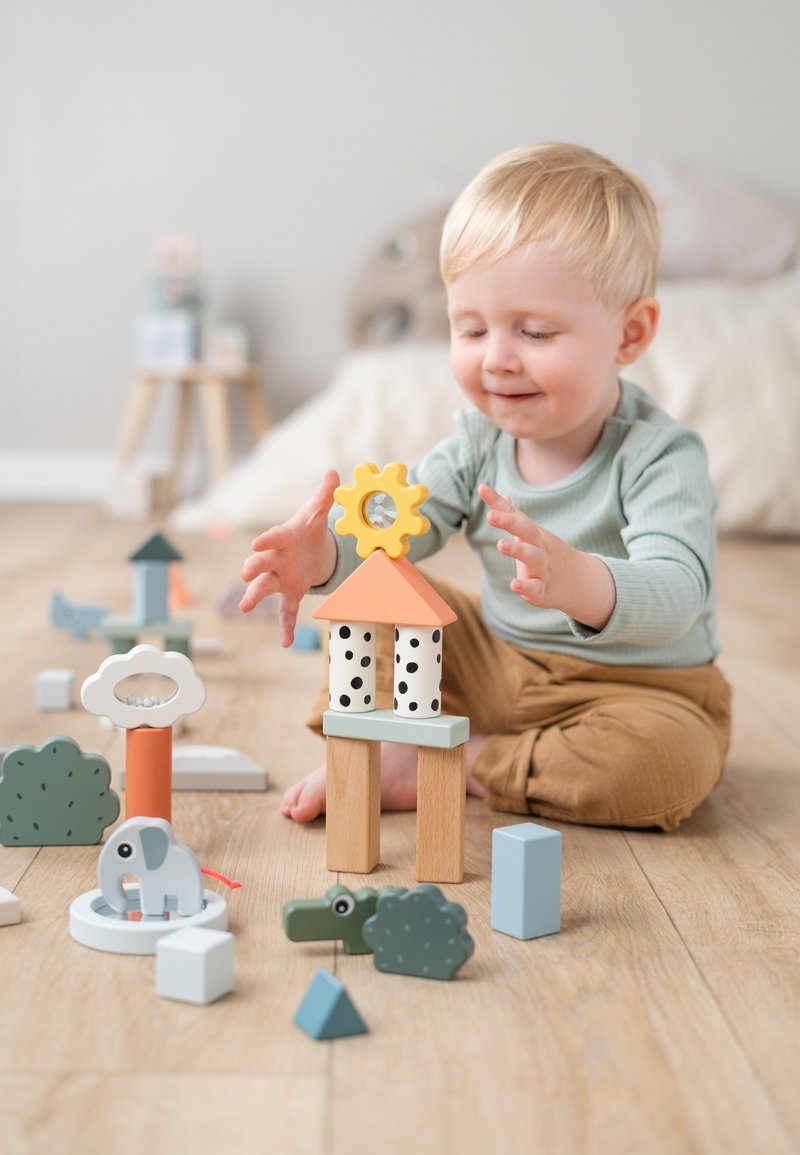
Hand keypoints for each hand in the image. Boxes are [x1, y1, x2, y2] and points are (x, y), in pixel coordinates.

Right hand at [240, 469, 339, 645]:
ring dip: (254, 596)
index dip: (265, 540)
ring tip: (245, 607)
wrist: (311, 550)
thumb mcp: (318, 514)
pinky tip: (286, 642)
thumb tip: (334, 473)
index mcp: (283, 538)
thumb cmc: (308, 530)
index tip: (256, 544)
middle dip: (253, 568)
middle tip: (245, 574)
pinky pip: (285, 612)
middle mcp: (276, 559)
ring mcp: (281, 578)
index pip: (273, 537)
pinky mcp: (290, 593)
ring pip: (264, 587)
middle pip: (261, 564)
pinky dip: (285, 627)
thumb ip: (324, 496)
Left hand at [478, 483, 615, 629]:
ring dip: (517, 550)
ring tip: (500, 545)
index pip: (515, 514)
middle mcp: (539, 547)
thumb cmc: (547, 554)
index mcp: (532, 534)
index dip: (498, 502)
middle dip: (509, 522)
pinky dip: (526, 586)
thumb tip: (502, 495)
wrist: (581, 581)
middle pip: (526, 531)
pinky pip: (535, 588)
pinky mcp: (543, 591)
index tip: (481, 488)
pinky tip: (514, 585)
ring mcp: (543, 569)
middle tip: (491, 515)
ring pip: (532, 557)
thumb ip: (513, 516)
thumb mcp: (531, 534)